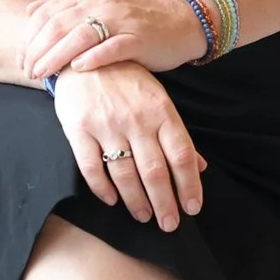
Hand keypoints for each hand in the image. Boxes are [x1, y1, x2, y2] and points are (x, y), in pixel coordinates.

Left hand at [20, 0, 206, 79]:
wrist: (180, 17)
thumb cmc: (134, 17)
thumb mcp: (97, 3)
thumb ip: (65, 6)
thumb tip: (31, 11)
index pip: (47, 13)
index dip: (29, 37)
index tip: (20, 57)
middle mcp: (100, 2)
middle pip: (58, 26)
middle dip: (37, 51)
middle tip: (28, 71)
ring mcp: (120, 19)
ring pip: (79, 36)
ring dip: (56, 57)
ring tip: (43, 75)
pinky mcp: (138, 38)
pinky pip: (111, 47)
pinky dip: (92, 57)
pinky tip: (78, 69)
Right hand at [51, 63, 206, 229]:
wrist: (84, 54)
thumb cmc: (127, 81)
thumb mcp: (158, 100)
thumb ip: (177, 135)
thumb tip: (201, 167)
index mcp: (161, 111)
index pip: (181, 155)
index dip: (189, 186)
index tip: (192, 208)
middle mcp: (136, 119)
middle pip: (155, 171)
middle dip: (164, 203)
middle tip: (169, 225)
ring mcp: (106, 124)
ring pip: (124, 174)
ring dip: (136, 201)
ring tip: (144, 216)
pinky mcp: (78, 128)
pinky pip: (91, 167)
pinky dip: (102, 189)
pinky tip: (112, 201)